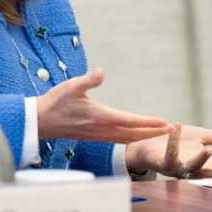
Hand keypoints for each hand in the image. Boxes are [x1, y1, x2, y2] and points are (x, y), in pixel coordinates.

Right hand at [36, 68, 171, 142]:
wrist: (38, 122)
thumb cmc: (54, 102)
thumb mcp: (70, 86)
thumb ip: (87, 80)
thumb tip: (101, 71)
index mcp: (100, 116)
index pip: (131, 121)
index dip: (149, 122)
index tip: (165, 122)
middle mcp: (102, 129)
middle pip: (134, 134)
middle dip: (154, 132)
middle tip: (172, 130)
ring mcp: (99, 135)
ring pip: (127, 138)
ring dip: (145, 136)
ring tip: (161, 134)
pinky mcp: (95, 136)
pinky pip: (119, 139)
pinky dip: (133, 138)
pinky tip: (138, 136)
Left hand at [125, 123, 211, 178]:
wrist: (149, 145)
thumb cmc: (177, 143)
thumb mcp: (201, 137)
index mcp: (203, 166)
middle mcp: (191, 171)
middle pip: (208, 175)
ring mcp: (177, 169)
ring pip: (190, 168)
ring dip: (200, 160)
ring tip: (209, 149)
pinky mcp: (162, 163)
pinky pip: (169, 154)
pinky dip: (173, 141)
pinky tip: (177, 127)